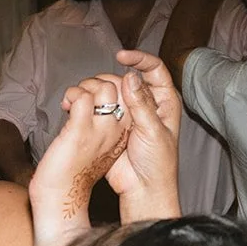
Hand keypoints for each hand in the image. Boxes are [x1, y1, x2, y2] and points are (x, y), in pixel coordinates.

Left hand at [28, 75, 129, 241]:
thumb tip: (90, 99)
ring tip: (71, 101)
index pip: (128, 93)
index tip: (90, 97)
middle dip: (94, 83)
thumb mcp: (96, 144)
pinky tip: (65, 107)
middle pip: (117, 86)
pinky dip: (72, 95)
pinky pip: (82, 97)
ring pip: (103, 88)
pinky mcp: (81, 130)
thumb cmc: (75, 170)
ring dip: (83, 87)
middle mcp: (117, 130)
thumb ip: (100, 123)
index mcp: (124, 132)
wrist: (62, 196)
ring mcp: (101, 130)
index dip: (108, 85)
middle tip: (77, 98)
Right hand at [105, 50, 182, 220]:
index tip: (122, 56)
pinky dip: (91, 104)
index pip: (153, 69)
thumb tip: (130, 77)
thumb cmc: (158, 163)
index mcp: (164, 101)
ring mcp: (128, 114)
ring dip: (99, 91)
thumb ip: (141, 104)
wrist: (141, 188)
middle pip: (127, 78)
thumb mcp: (153, 131)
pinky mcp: (113, 125)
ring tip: (88, 96)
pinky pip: (102, 108)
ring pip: (112, 91)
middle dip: (112, 79)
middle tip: (101, 88)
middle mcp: (146, 104)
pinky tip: (82, 105)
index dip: (139, 59)